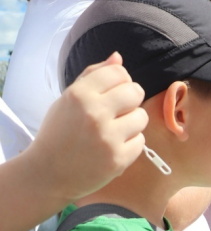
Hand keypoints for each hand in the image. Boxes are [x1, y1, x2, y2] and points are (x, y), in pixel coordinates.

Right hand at [31, 52, 146, 201]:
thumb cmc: (60, 132)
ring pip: (142, 117)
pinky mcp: (119, 159)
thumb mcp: (69, 99)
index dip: (120, 81)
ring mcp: (108, 138)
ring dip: (132, 122)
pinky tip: (113, 147)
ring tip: (115, 130)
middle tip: (118, 111)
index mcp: (80, 95)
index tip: (113, 92)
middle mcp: (95, 113)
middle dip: (130, 99)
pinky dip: (130, 144)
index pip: (119, 72)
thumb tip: (118, 57)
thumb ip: (93, 76)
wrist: (49, 173)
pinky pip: (141, 141)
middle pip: (136, 92)